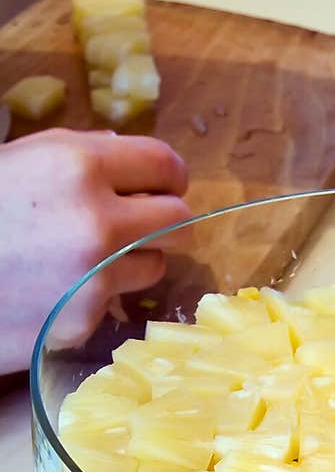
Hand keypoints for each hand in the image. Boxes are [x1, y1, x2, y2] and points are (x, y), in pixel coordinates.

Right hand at [0, 128, 189, 374]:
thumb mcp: (18, 160)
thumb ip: (78, 154)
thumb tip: (122, 152)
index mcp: (79, 165)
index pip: (165, 163)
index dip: (169, 174)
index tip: (164, 184)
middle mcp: (98, 220)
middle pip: (178, 218)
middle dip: (164, 217)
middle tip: (145, 222)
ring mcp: (96, 276)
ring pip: (156, 264)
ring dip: (137, 258)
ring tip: (93, 256)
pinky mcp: (85, 319)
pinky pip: (116, 301)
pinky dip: (99, 293)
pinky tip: (61, 286)